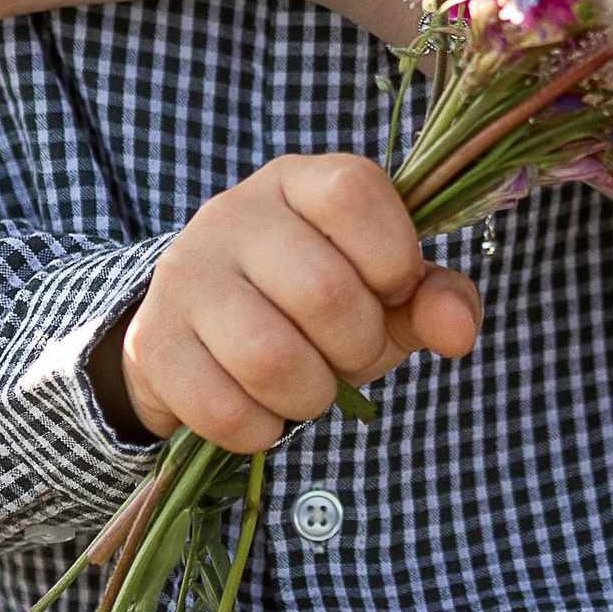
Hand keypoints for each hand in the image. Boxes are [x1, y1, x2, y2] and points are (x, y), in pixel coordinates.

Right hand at [106, 156, 483, 451]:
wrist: (202, 336)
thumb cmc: (310, 306)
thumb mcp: (380, 293)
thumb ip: (433, 299)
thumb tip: (459, 330)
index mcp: (298, 181)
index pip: (353, 191)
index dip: (391, 255)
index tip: (391, 290)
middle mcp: (233, 213)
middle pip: (322, 289)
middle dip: (356, 345)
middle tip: (348, 354)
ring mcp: (184, 275)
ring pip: (269, 357)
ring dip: (310, 395)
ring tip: (309, 386)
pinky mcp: (154, 342)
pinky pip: (223, 409)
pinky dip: (261, 430)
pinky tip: (262, 411)